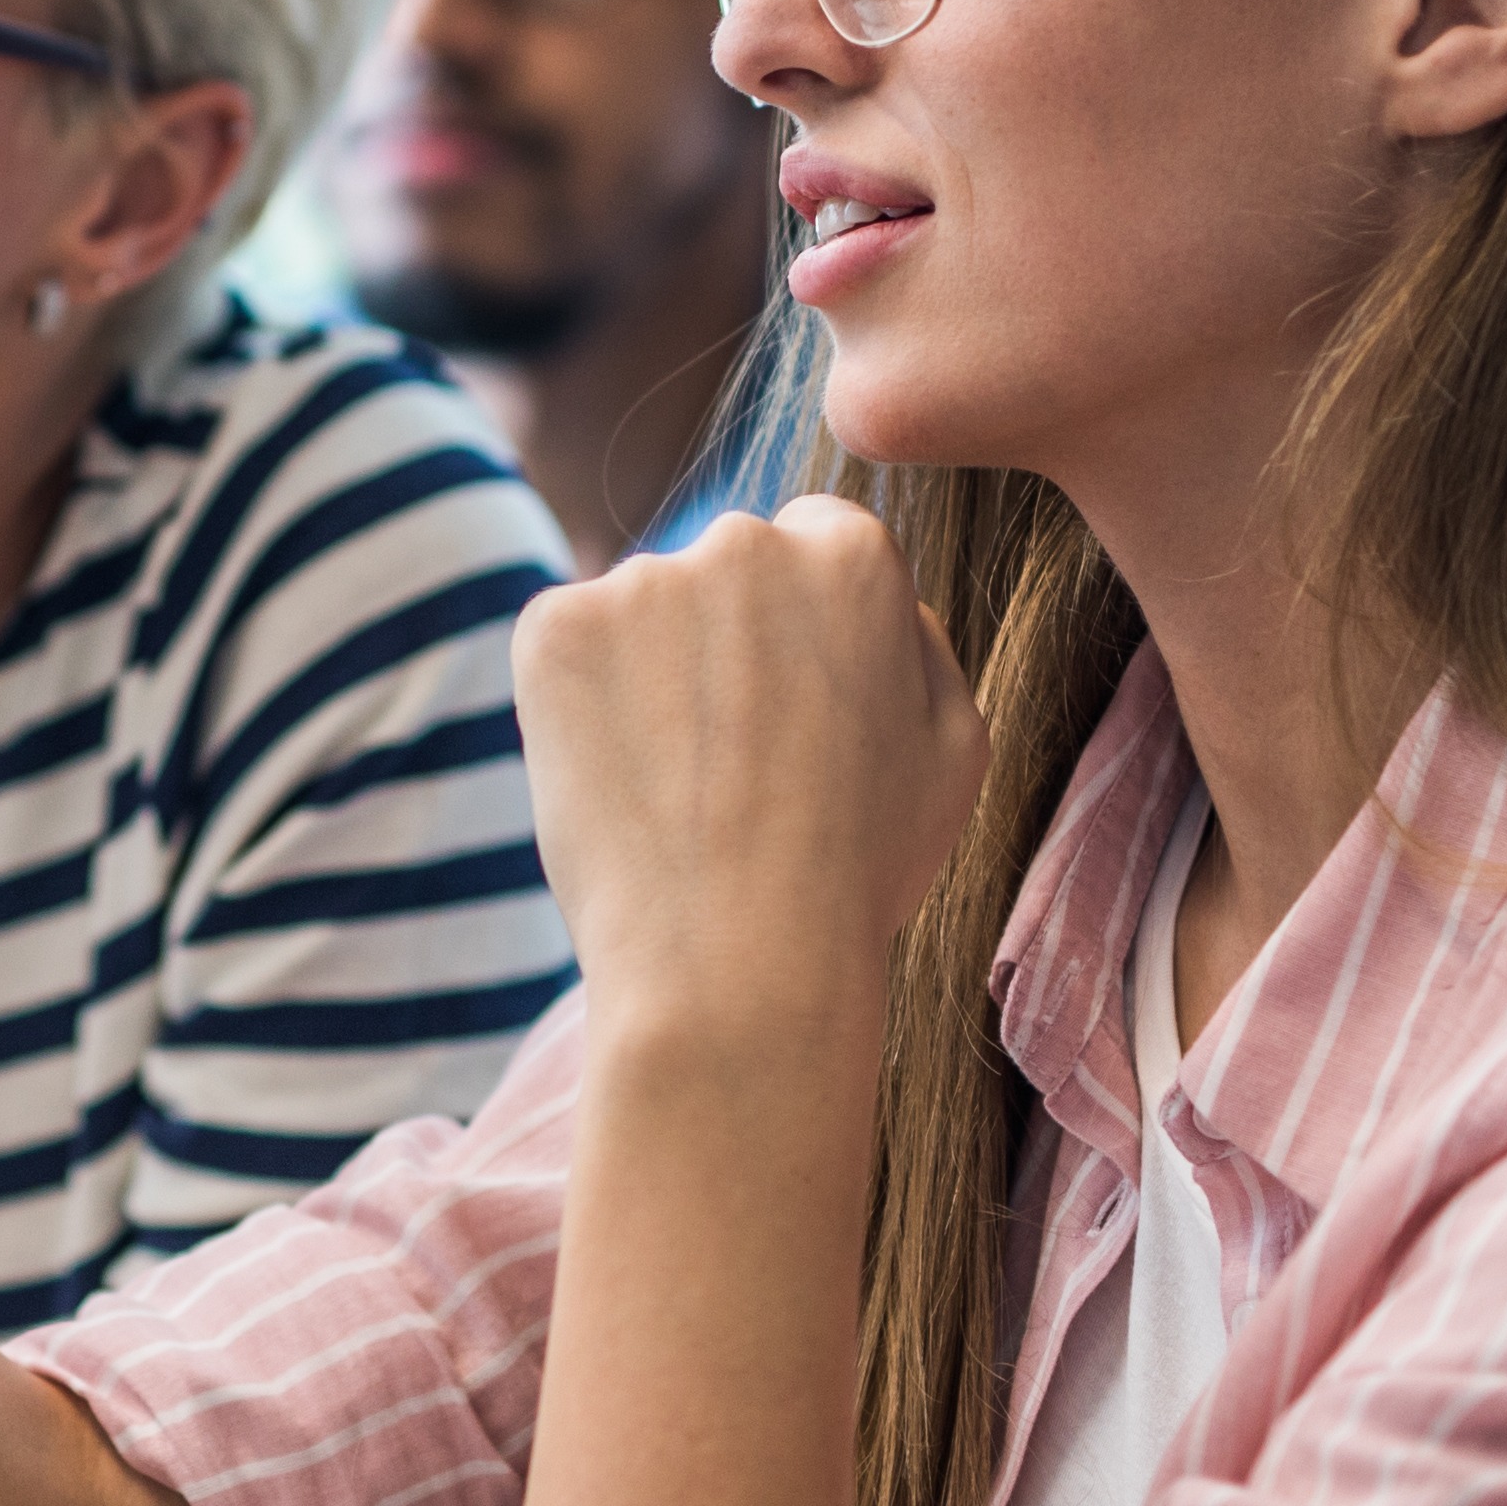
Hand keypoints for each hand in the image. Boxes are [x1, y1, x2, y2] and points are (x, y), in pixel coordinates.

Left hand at [505, 495, 988, 1043]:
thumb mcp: (954, 750)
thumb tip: (879, 597)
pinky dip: (578, 709)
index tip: (793, 713)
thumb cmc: (856, 871)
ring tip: (678, 794)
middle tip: (735, 764)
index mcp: (852, 553)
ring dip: (649, 677)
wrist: (735, 964)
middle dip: (724, 644)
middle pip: (724, 571)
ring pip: (642, 614)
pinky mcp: (552, 629)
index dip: (801, 636)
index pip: (814, 547)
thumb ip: (920, 642)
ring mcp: (640, 580)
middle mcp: (745, 541)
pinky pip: (566, 651)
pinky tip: (621, 787)